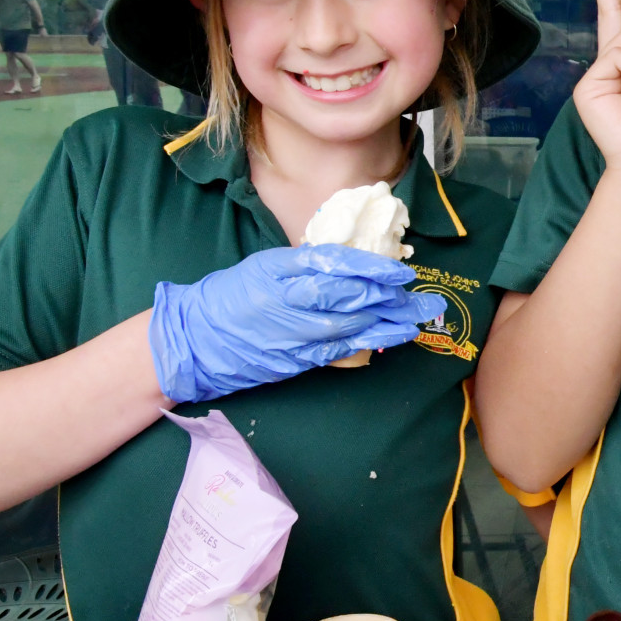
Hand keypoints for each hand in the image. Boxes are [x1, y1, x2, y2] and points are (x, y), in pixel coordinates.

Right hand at [149, 245, 443, 402]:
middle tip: (424, 297)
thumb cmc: (232, 295)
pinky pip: (337, 350)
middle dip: (390, 297)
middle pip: (347, 297)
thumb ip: (306, 263)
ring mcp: (291, 334)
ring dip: (388, 323)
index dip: (372, 269)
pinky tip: (391, 338)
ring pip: (348, 327)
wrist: (195, 339)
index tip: (401, 272)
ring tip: (419, 319)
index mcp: (279, 271)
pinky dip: (367, 342)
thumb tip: (352, 261)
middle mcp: (287, 302)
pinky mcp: (294, 359)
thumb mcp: (266, 266)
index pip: (334, 266)